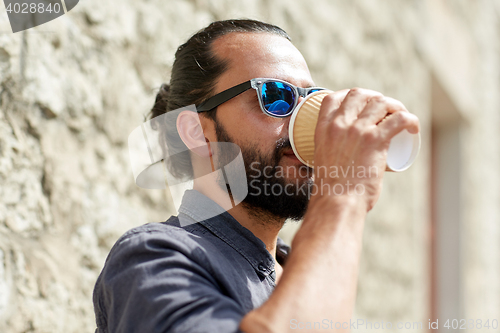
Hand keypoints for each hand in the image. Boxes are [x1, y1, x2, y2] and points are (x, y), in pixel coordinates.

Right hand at [312, 88, 419, 210]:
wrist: (337, 203)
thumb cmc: (332, 191)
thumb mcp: (322, 162)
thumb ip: (329, 155)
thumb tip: (340, 158)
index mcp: (323, 129)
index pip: (333, 98)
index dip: (349, 95)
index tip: (362, 103)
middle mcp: (338, 125)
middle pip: (359, 94)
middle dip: (375, 97)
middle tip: (386, 110)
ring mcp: (356, 131)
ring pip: (381, 102)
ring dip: (395, 106)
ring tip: (401, 118)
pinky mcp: (374, 140)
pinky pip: (399, 120)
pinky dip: (410, 120)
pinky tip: (413, 128)